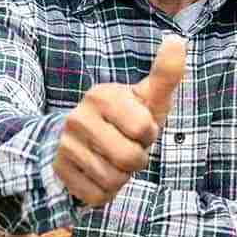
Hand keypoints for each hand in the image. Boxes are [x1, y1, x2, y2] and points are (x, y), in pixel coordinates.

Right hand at [52, 35, 185, 206]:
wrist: (80, 139)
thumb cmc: (125, 118)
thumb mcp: (146, 98)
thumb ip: (164, 75)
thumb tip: (177, 40)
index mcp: (101, 95)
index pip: (143, 128)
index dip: (148, 134)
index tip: (138, 127)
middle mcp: (77, 118)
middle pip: (130, 159)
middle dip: (137, 160)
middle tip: (127, 147)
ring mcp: (65, 145)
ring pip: (113, 181)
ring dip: (122, 178)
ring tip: (113, 161)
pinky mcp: (59, 171)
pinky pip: (96, 196)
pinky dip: (104, 193)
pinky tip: (98, 175)